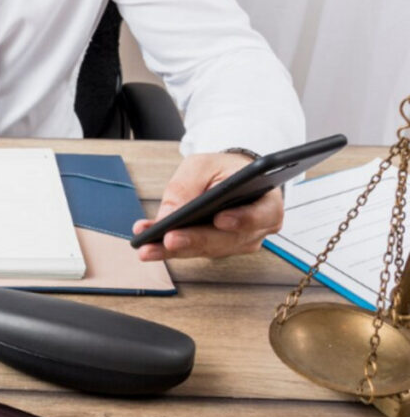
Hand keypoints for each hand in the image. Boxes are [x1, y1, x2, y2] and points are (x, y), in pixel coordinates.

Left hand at [132, 152, 283, 260]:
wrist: (228, 178)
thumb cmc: (221, 169)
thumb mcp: (203, 165)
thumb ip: (188, 186)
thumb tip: (168, 216)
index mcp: (267, 203)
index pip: (259, 215)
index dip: (242, 220)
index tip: (220, 219)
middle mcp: (257, 229)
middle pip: (226, 240)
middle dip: (193, 240)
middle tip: (168, 240)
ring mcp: (238, 243)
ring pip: (206, 250)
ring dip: (174, 250)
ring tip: (148, 247)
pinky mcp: (218, 249)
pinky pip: (194, 251)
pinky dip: (170, 249)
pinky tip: (150, 245)